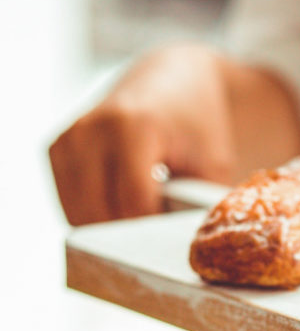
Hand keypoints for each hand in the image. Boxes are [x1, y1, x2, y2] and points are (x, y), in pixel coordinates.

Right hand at [49, 45, 236, 225]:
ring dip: (112, 227)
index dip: (155, 231)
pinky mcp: (55, 148)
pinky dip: (95, 213)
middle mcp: (90, 130)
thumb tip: (192, 249)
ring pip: (79, 214)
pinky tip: (124, 203)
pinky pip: (70, 202)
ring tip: (147, 215)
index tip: (176, 241)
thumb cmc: (198, 125)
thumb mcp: (214, 161)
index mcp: (131, 127)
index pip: (132, 204)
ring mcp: (67, 138)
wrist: (172, 81)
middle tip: (163, 235)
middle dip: (132, 235)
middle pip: (100, 213)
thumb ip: (200, 203)